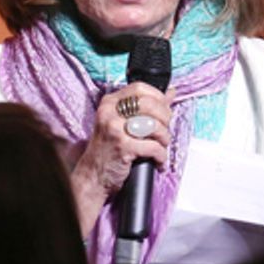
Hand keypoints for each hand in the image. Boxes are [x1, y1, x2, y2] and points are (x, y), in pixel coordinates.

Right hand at [70, 85, 172, 236]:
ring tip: (161, 147)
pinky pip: (153, 147)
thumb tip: (170, 92)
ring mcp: (115, 129)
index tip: (164, 110)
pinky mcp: (122, 146)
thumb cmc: (109, 150)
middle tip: (164, 131)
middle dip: (165, 118)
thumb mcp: (122, 123)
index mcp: (109, 103)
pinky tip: (158, 161)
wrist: (93, 176)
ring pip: (154, 125)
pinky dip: (161, 156)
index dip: (158, 97)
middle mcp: (110, 112)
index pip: (140, 88)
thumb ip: (145, 107)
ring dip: (164, 138)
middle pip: (149, 104)